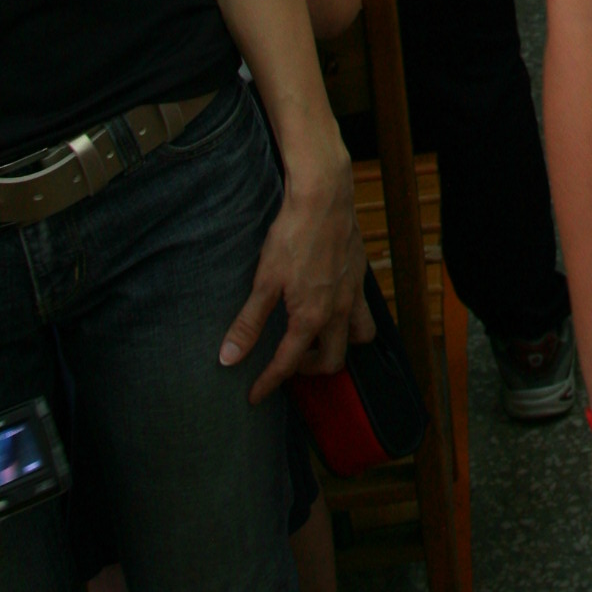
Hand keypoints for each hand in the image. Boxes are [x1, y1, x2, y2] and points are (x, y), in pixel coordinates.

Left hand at [219, 145, 371, 401]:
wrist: (324, 196)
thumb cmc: (293, 235)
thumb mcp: (264, 281)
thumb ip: (248, 323)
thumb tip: (228, 357)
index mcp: (312, 317)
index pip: (288, 364)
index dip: (268, 384)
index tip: (254, 396)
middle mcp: (339, 311)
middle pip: (332, 361)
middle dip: (308, 369)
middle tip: (286, 363)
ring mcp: (353, 293)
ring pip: (358, 337)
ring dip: (339, 345)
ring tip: (316, 338)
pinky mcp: (359, 274)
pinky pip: (362, 310)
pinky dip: (349, 319)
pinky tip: (330, 305)